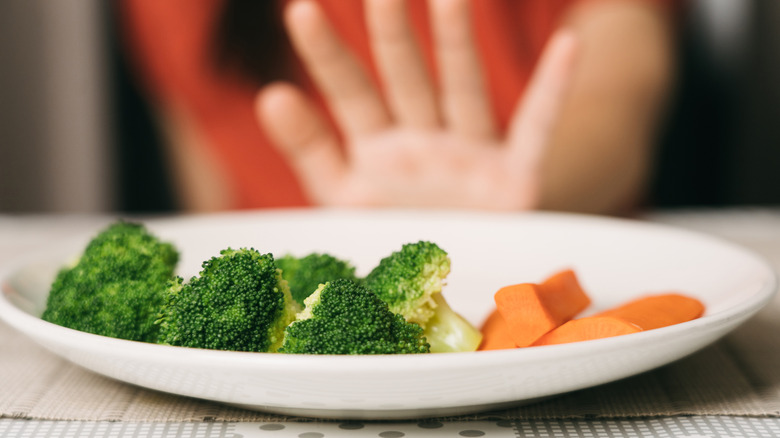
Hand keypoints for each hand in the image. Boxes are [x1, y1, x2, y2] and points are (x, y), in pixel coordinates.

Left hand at [256, 0, 576, 209]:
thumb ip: (310, 150)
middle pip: (405, 81)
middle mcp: (421, 144)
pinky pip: (535, 130)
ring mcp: (468, 157)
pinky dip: (552, 91)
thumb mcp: (341, 197)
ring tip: (449, 0)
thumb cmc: (392, 238)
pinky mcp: (513, 179)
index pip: (348, 94)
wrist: (452, 286)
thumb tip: (270, 93)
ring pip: (464, 92)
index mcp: (375, 152)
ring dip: (458, 48)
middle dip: (392, 39)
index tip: (302, 12)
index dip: (327, 57)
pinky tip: (568, 46)